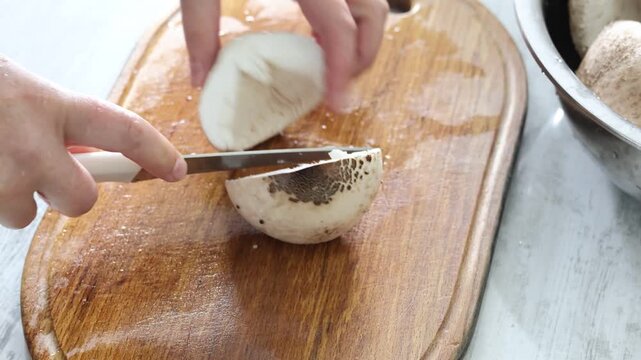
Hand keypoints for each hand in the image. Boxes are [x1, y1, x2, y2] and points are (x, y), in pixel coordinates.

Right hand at [0, 55, 186, 228]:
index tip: (176, 169)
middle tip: (45, 176)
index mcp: (51, 105)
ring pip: (26, 214)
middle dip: (71, 195)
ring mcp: (4, 175)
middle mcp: (31, 143)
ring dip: (15, 196)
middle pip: (82, 198)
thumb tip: (90, 153)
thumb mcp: (28, 92)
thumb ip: (64, 121)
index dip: (156, 152)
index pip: (125, 130)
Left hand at [180, 0, 388, 111]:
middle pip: (375, 13)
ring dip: (362, 35)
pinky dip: (351, 13)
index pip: (339, 28)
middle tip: (339, 85)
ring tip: (333, 62)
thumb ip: (200, 25)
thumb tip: (200, 78)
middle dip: (364, 55)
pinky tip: (324, 29)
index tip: (339, 103)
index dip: (343, 71)